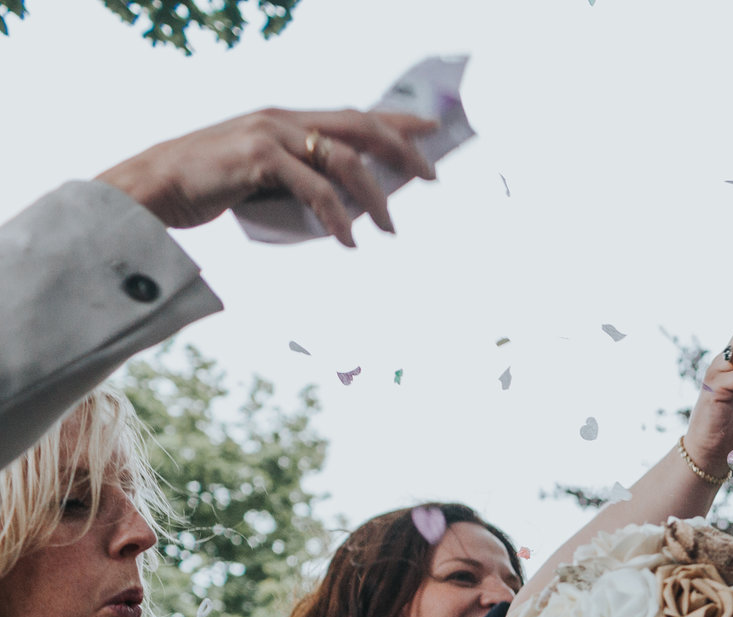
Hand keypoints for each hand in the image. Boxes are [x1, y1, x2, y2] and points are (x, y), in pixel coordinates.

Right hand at [96, 108, 439, 245]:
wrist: (154, 185)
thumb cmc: (209, 185)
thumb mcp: (262, 175)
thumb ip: (298, 175)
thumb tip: (346, 200)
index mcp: (286, 120)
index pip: (353, 114)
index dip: (395, 120)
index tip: (431, 130)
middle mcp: (282, 119)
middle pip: (359, 127)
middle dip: (401, 149)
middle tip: (430, 176)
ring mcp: (269, 135)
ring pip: (344, 159)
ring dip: (374, 196)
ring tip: (388, 228)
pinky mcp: (257, 158)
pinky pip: (314, 187)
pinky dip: (337, 216)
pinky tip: (348, 239)